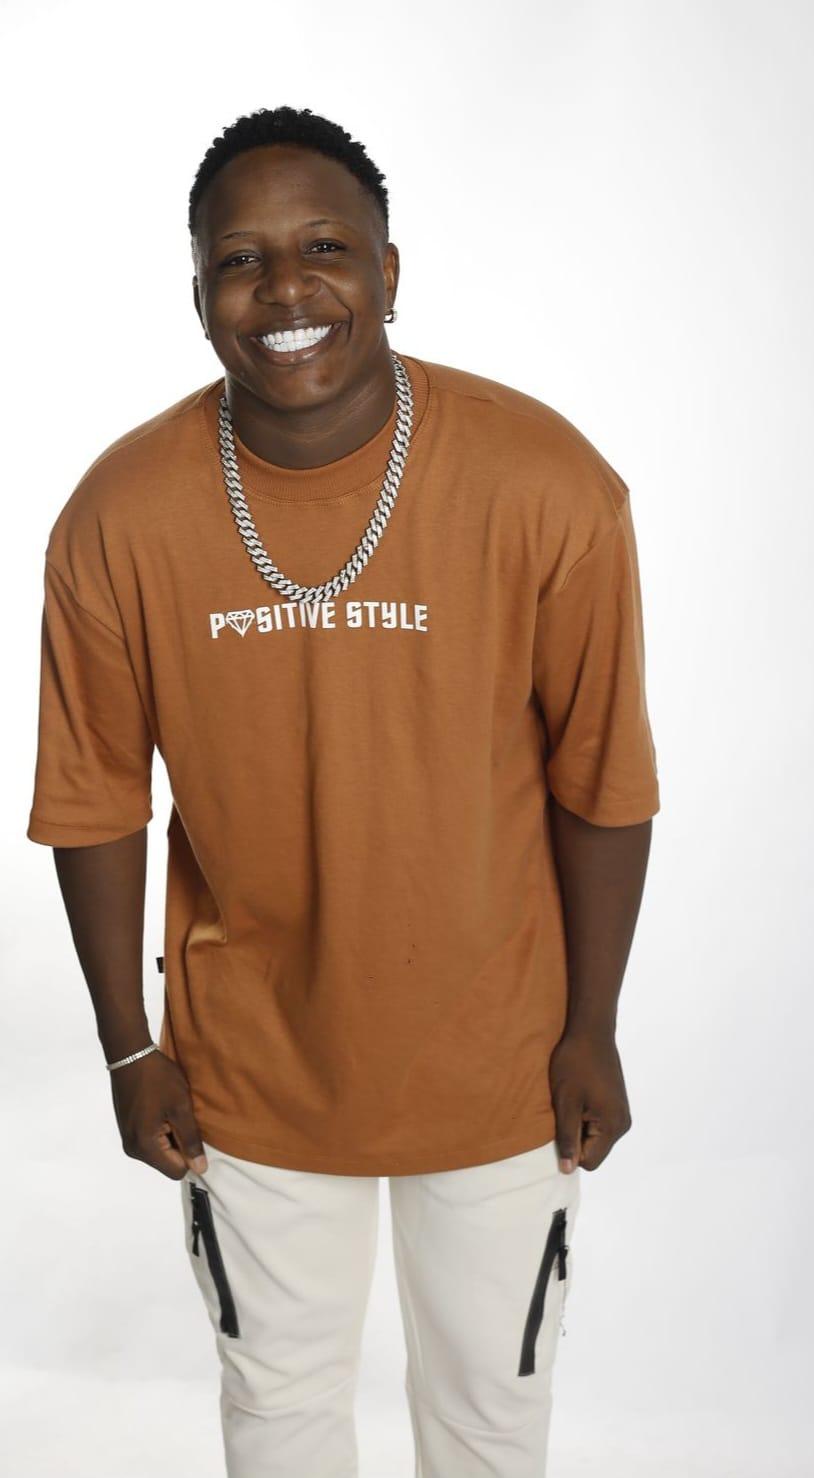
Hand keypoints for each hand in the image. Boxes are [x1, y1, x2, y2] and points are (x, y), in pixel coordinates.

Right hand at [110, 1049, 207, 1179]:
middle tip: (183, 1116)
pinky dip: (162, 1128)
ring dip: (172, 1134)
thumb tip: (200, 1169)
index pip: (177, 1171)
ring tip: (174, 1110)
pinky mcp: (128, 1128)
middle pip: (167, 1162)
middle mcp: (133, 1149)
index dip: (191, 1155)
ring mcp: (128, 1138)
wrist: (130, 1054)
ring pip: (160, 1150)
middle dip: (180, 1143)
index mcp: (145, 1147)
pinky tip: (164, 1107)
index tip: (194, 1131)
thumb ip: (191, 1140)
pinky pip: (151, 1139)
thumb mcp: (180, 1107)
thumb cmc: (157, 1078)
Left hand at [548, 1028, 631, 1172]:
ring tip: (572, 1100)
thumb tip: (567, 1170)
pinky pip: (598, 1125)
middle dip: (575, 1137)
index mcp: (613, 1126)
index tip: (561, 1124)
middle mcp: (622, 1124)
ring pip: (594, 1138)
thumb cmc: (574, 1064)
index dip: (570, 1149)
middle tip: (566, 1109)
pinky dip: (585, 1116)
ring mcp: (621, 1114)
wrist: (590, 1031)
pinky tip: (579, 1095)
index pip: (588, 1162)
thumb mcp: (565, 1103)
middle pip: (593, 1151)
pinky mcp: (616, 1105)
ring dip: (578, 1125)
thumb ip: (567, 1138)